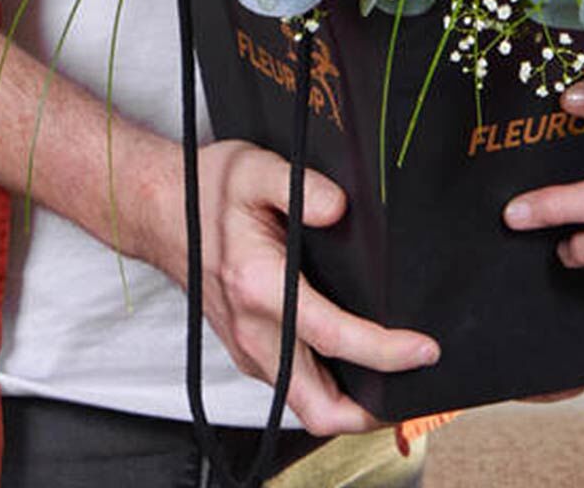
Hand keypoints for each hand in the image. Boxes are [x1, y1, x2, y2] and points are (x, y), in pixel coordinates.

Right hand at [138, 137, 439, 434]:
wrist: (159, 211)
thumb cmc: (209, 191)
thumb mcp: (256, 169)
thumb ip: (302, 186)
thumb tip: (339, 207)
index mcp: (259, 286)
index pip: (332, 335)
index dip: (383, 350)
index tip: (424, 349)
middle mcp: (252, 330)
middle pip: (316, 406)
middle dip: (369, 413)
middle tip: (416, 389)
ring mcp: (247, 346)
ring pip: (304, 403)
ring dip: (350, 403)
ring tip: (397, 380)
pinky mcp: (247, 348)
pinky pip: (291, 386)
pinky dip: (327, 387)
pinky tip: (356, 363)